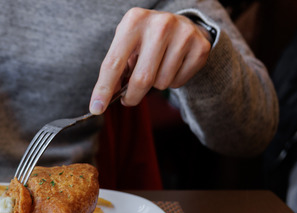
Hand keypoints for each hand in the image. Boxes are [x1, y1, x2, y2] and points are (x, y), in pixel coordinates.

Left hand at [89, 8, 212, 112]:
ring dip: (155, 85)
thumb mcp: (126, 43)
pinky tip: (172, 65)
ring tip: (157, 68)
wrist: (182, 25)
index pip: (114, 62)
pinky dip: (172, 82)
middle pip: (142, 79)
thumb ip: (115, 68)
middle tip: (129, 99)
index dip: (104, 89)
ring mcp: (183, 34)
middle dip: (132, 96)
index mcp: (134, 20)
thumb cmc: (146, 39)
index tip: (96, 108)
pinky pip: (178, 83)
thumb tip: (102, 100)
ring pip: (161, 83)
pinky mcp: (200, 47)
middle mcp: (160, 24)